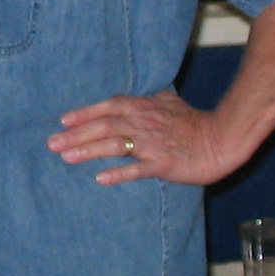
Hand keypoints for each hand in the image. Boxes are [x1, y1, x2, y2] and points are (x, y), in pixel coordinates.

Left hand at [49, 89, 244, 187]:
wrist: (222, 139)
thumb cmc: (195, 123)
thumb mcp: (170, 103)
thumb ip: (150, 100)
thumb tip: (138, 96)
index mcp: (144, 107)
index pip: (108, 107)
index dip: (84, 113)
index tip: (63, 121)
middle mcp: (144, 123)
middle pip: (104, 126)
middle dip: (76, 135)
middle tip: (52, 143)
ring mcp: (152, 144)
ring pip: (114, 145)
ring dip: (88, 151)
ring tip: (66, 158)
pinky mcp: (163, 163)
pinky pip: (137, 168)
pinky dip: (118, 173)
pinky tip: (100, 178)